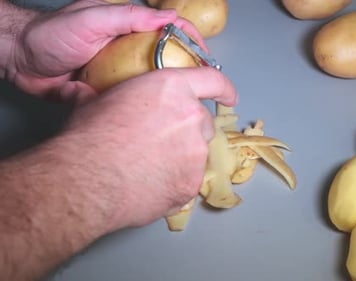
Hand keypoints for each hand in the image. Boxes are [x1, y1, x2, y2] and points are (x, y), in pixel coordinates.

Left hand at [10, 0, 204, 102]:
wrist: (20, 62)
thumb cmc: (50, 33)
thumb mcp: (91, 18)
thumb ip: (128, 16)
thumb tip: (168, 17)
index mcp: (128, 28)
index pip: (169, 30)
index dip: (192, 40)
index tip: (207, 57)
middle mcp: (128, 50)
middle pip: (166, 60)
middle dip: (187, 73)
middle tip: (204, 90)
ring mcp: (119, 73)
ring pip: (151, 84)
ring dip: (169, 95)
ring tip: (186, 109)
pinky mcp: (108, 93)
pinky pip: (131, 102)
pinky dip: (143, 110)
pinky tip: (156, 121)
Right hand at [62, 66, 237, 228]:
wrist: (87, 181)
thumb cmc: (89, 137)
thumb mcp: (92, 104)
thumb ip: (97, 95)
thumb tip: (74, 90)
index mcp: (173, 89)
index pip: (211, 81)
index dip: (223, 89)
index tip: (230, 97)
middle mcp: (192, 117)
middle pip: (202, 123)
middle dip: (187, 130)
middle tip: (159, 141)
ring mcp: (196, 153)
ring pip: (197, 153)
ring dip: (181, 157)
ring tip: (149, 166)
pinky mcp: (192, 184)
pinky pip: (188, 181)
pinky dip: (175, 182)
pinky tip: (151, 184)